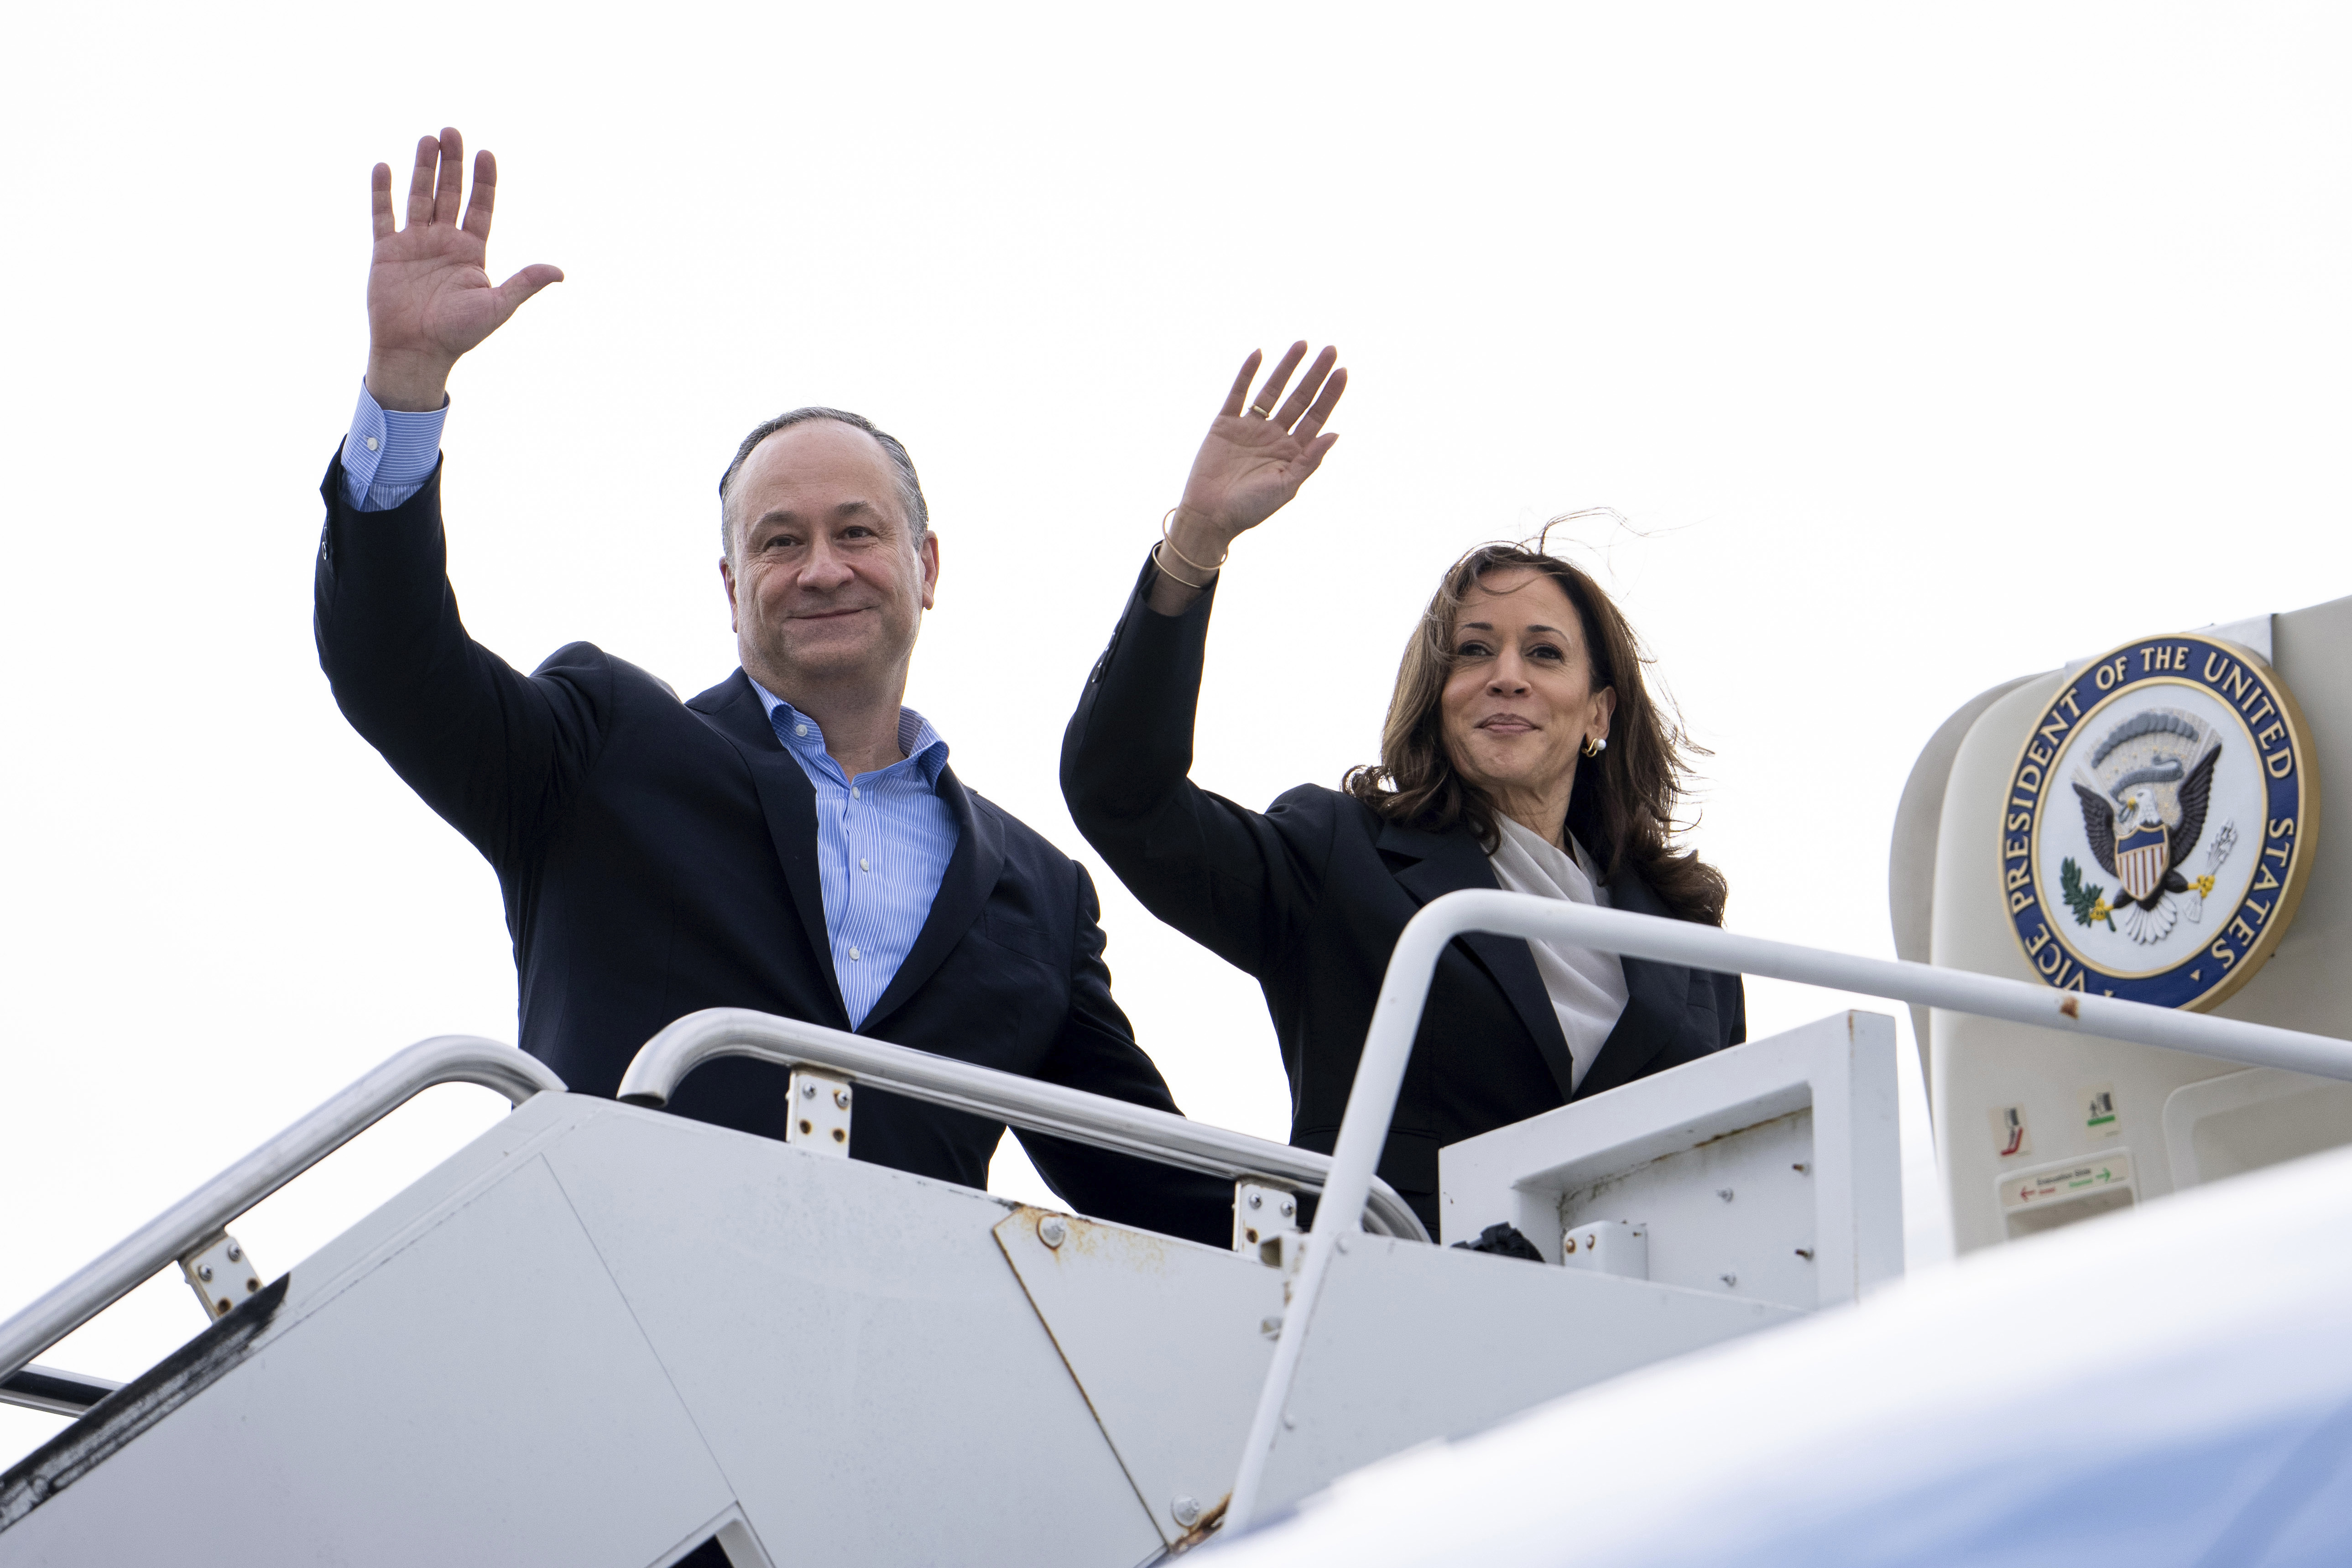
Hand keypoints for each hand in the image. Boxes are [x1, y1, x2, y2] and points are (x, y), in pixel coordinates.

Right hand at [364, 128, 562, 410]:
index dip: (484, 181)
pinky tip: (385, 167)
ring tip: (428, 139)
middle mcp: (444, 242)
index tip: (486, 153)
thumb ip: (524, 284)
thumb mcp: (496, 307)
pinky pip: (383, 216)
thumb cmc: (458, 334)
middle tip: (452, 131)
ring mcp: (414, 244)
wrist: (416, 353)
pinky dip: (382, 192)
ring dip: (423, 169)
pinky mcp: (387, 251)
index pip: (480, 207)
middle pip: (450, 193)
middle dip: (452, 163)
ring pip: (419, 197)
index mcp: (471, 252)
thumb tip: (560, 272)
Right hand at [1173, 342, 1346, 546]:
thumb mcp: (1287, 487)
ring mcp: (1250, 428)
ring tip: (1302, 344)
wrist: (1210, 516)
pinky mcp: (1225, 424)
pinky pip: (1237, 394)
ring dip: (1286, 367)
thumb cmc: (1250, 509)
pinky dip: (1247, 374)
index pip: (1316, 416)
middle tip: (1331, 349)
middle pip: (1299, 398)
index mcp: (1292, 451)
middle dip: (1315, 374)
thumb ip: (1310, 460)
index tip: (1343, 371)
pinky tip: (1259, 354)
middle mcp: (1274, 436)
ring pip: (1272, 391)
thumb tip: (1336, 433)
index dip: (1330, 394)